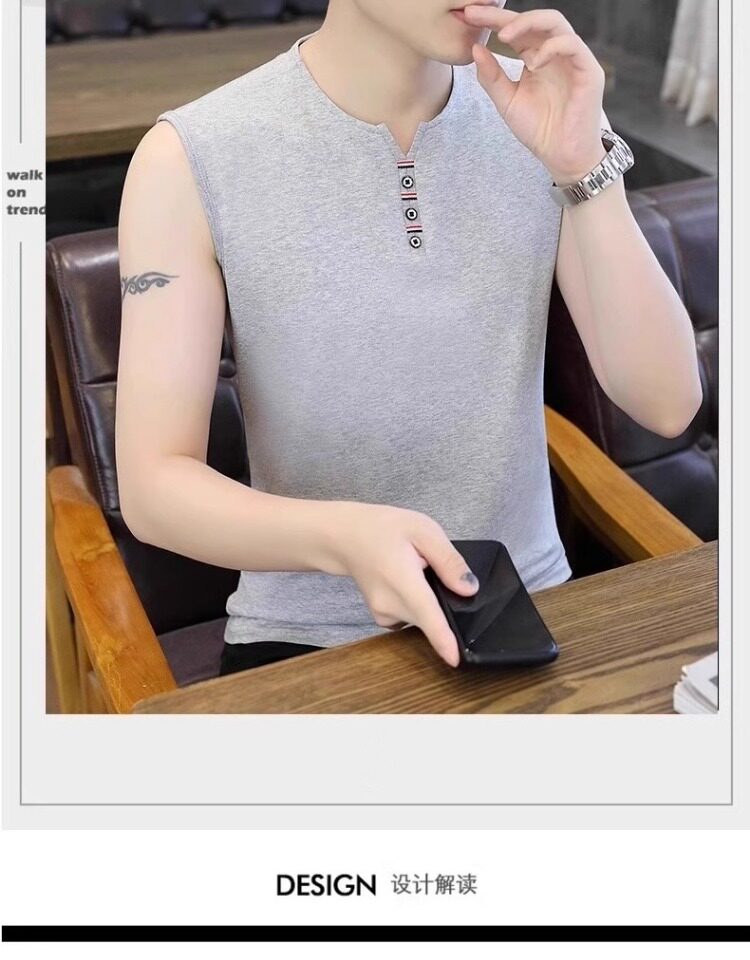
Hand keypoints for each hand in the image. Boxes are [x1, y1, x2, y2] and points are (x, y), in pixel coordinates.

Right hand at [327, 502, 479, 666]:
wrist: (345, 536)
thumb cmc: (382, 528)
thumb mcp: (423, 530)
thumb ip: (449, 561)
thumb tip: (469, 589)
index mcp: (402, 581)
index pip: (427, 617)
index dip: (443, 641)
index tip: (456, 660)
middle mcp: (390, 605)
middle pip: (432, 618)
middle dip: (443, 601)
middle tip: (429, 566)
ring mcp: (384, 615)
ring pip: (423, 618)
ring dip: (429, 600)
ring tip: (415, 570)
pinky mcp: (383, 619)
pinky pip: (412, 617)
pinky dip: (417, 604)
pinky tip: (407, 582)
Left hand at [463, 4, 607, 183]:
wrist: (561, 156)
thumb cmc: (539, 130)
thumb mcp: (507, 102)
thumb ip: (492, 77)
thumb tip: (475, 48)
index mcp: (536, 57)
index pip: (516, 30)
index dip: (493, 20)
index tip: (468, 16)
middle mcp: (555, 53)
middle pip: (534, 20)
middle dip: (505, 16)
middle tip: (478, 16)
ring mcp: (573, 59)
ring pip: (555, 23)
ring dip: (528, 24)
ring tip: (505, 37)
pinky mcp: (588, 70)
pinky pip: (572, 45)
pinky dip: (551, 47)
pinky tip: (533, 63)